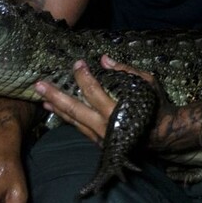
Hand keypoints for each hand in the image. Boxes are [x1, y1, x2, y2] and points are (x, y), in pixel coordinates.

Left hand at [34, 55, 160, 142]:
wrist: (163, 136)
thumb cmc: (156, 106)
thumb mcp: (148, 83)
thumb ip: (126, 71)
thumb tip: (104, 59)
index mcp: (117, 110)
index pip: (93, 91)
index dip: (83, 76)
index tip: (78, 63)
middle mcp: (105, 126)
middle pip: (74, 109)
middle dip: (55, 95)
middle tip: (39, 85)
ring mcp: (100, 137)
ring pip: (73, 121)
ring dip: (56, 108)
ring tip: (42, 98)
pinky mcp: (99, 143)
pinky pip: (79, 128)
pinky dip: (67, 119)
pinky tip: (57, 111)